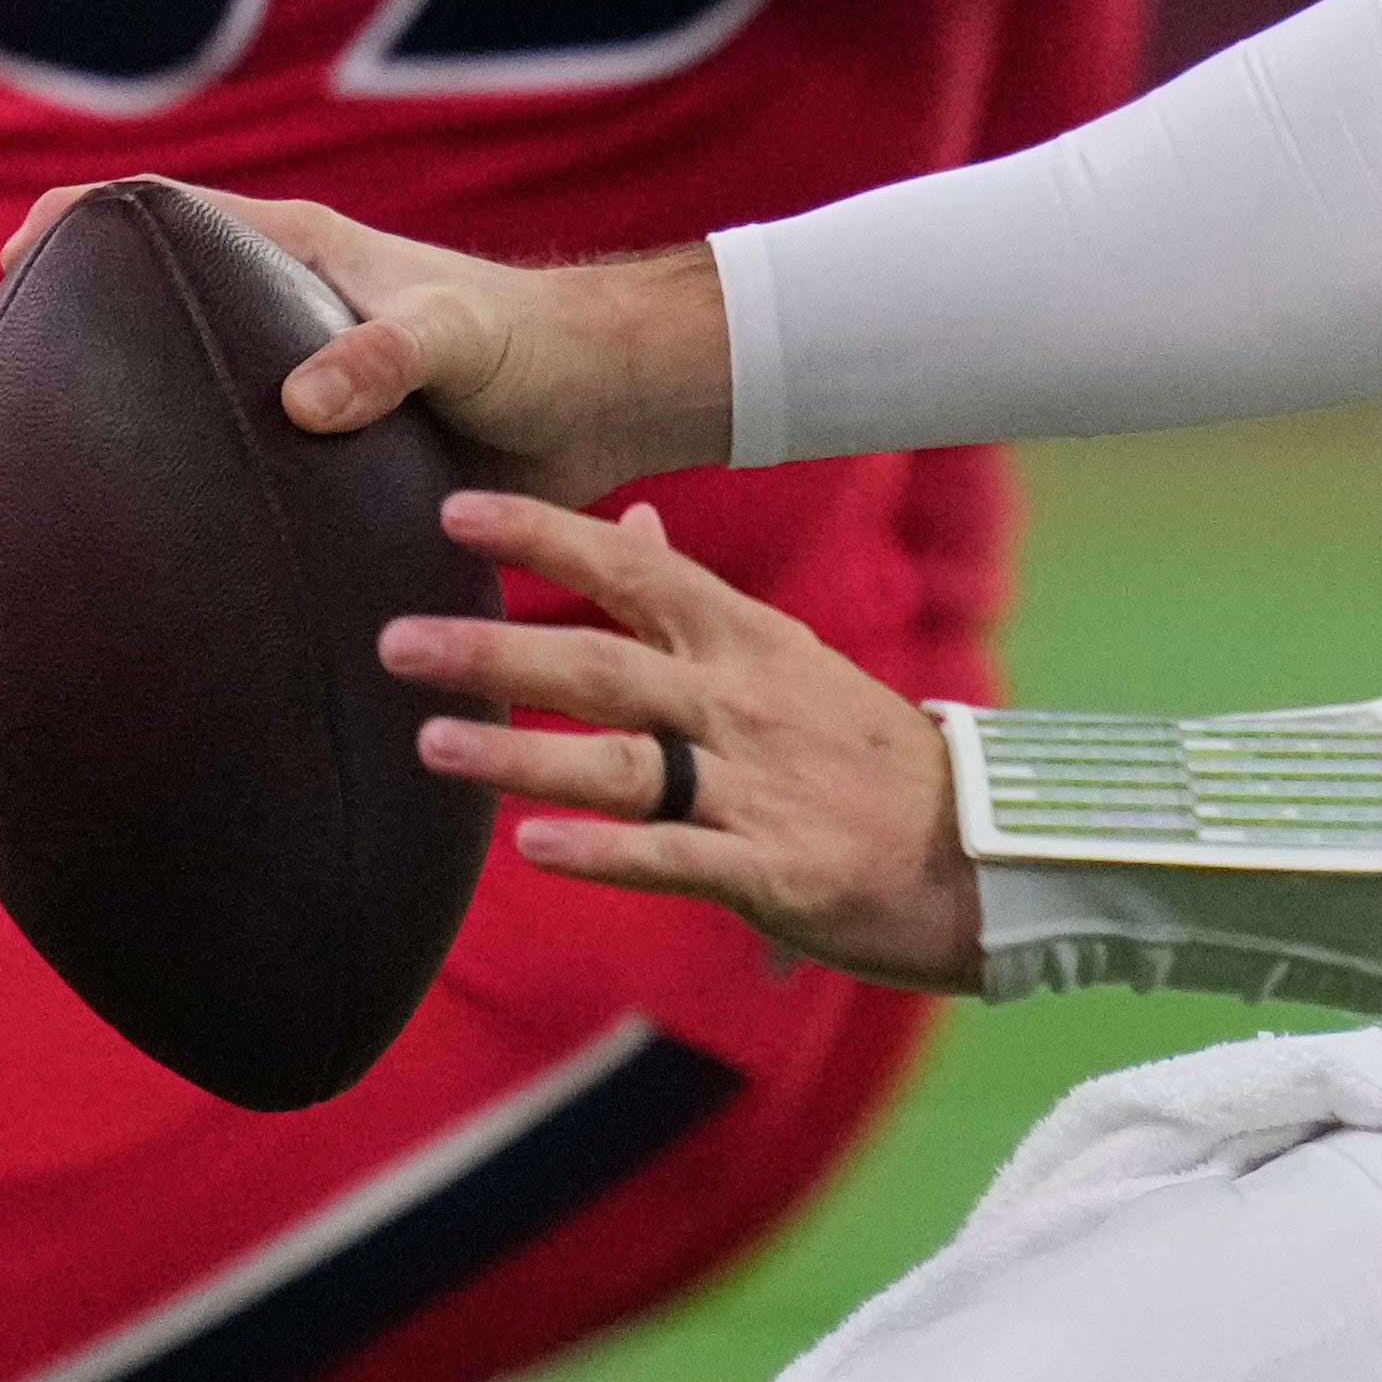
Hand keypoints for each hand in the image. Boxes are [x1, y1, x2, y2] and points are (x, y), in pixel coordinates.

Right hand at [1, 184, 735, 506]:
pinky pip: (238, 466)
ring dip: (133, 421)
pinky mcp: (328, 453)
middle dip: (79, 329)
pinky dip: (193, 492)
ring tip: (54, 485)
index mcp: (299, 255)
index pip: (164, 209)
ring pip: (189, 392)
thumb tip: (296, 401)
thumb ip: (386, 357)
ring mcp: (302, 384)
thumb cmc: (537, 344)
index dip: (80, 220)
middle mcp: (286, 313)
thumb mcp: (461, 336)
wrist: (604, 404)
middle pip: (156, 303)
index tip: (11, 261)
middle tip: (2, 390)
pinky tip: (160, 555)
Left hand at [385, 491, 982, 992]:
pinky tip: (532, 849)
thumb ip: (701, 598)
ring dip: (519, 756)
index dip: (544, 538)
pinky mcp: (771, 872)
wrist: (988, 851)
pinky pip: (671, 857)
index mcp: (749, 642)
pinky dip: (602, 851)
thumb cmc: (870, 757)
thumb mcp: (791, 657)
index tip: (455, 509)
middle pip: (603, 663)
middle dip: (494, 651)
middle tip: (394, 642)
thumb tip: (640, 517)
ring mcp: (756, 787)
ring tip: (429, 746)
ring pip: (621, 763)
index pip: (635, 569)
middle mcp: (744, 703)